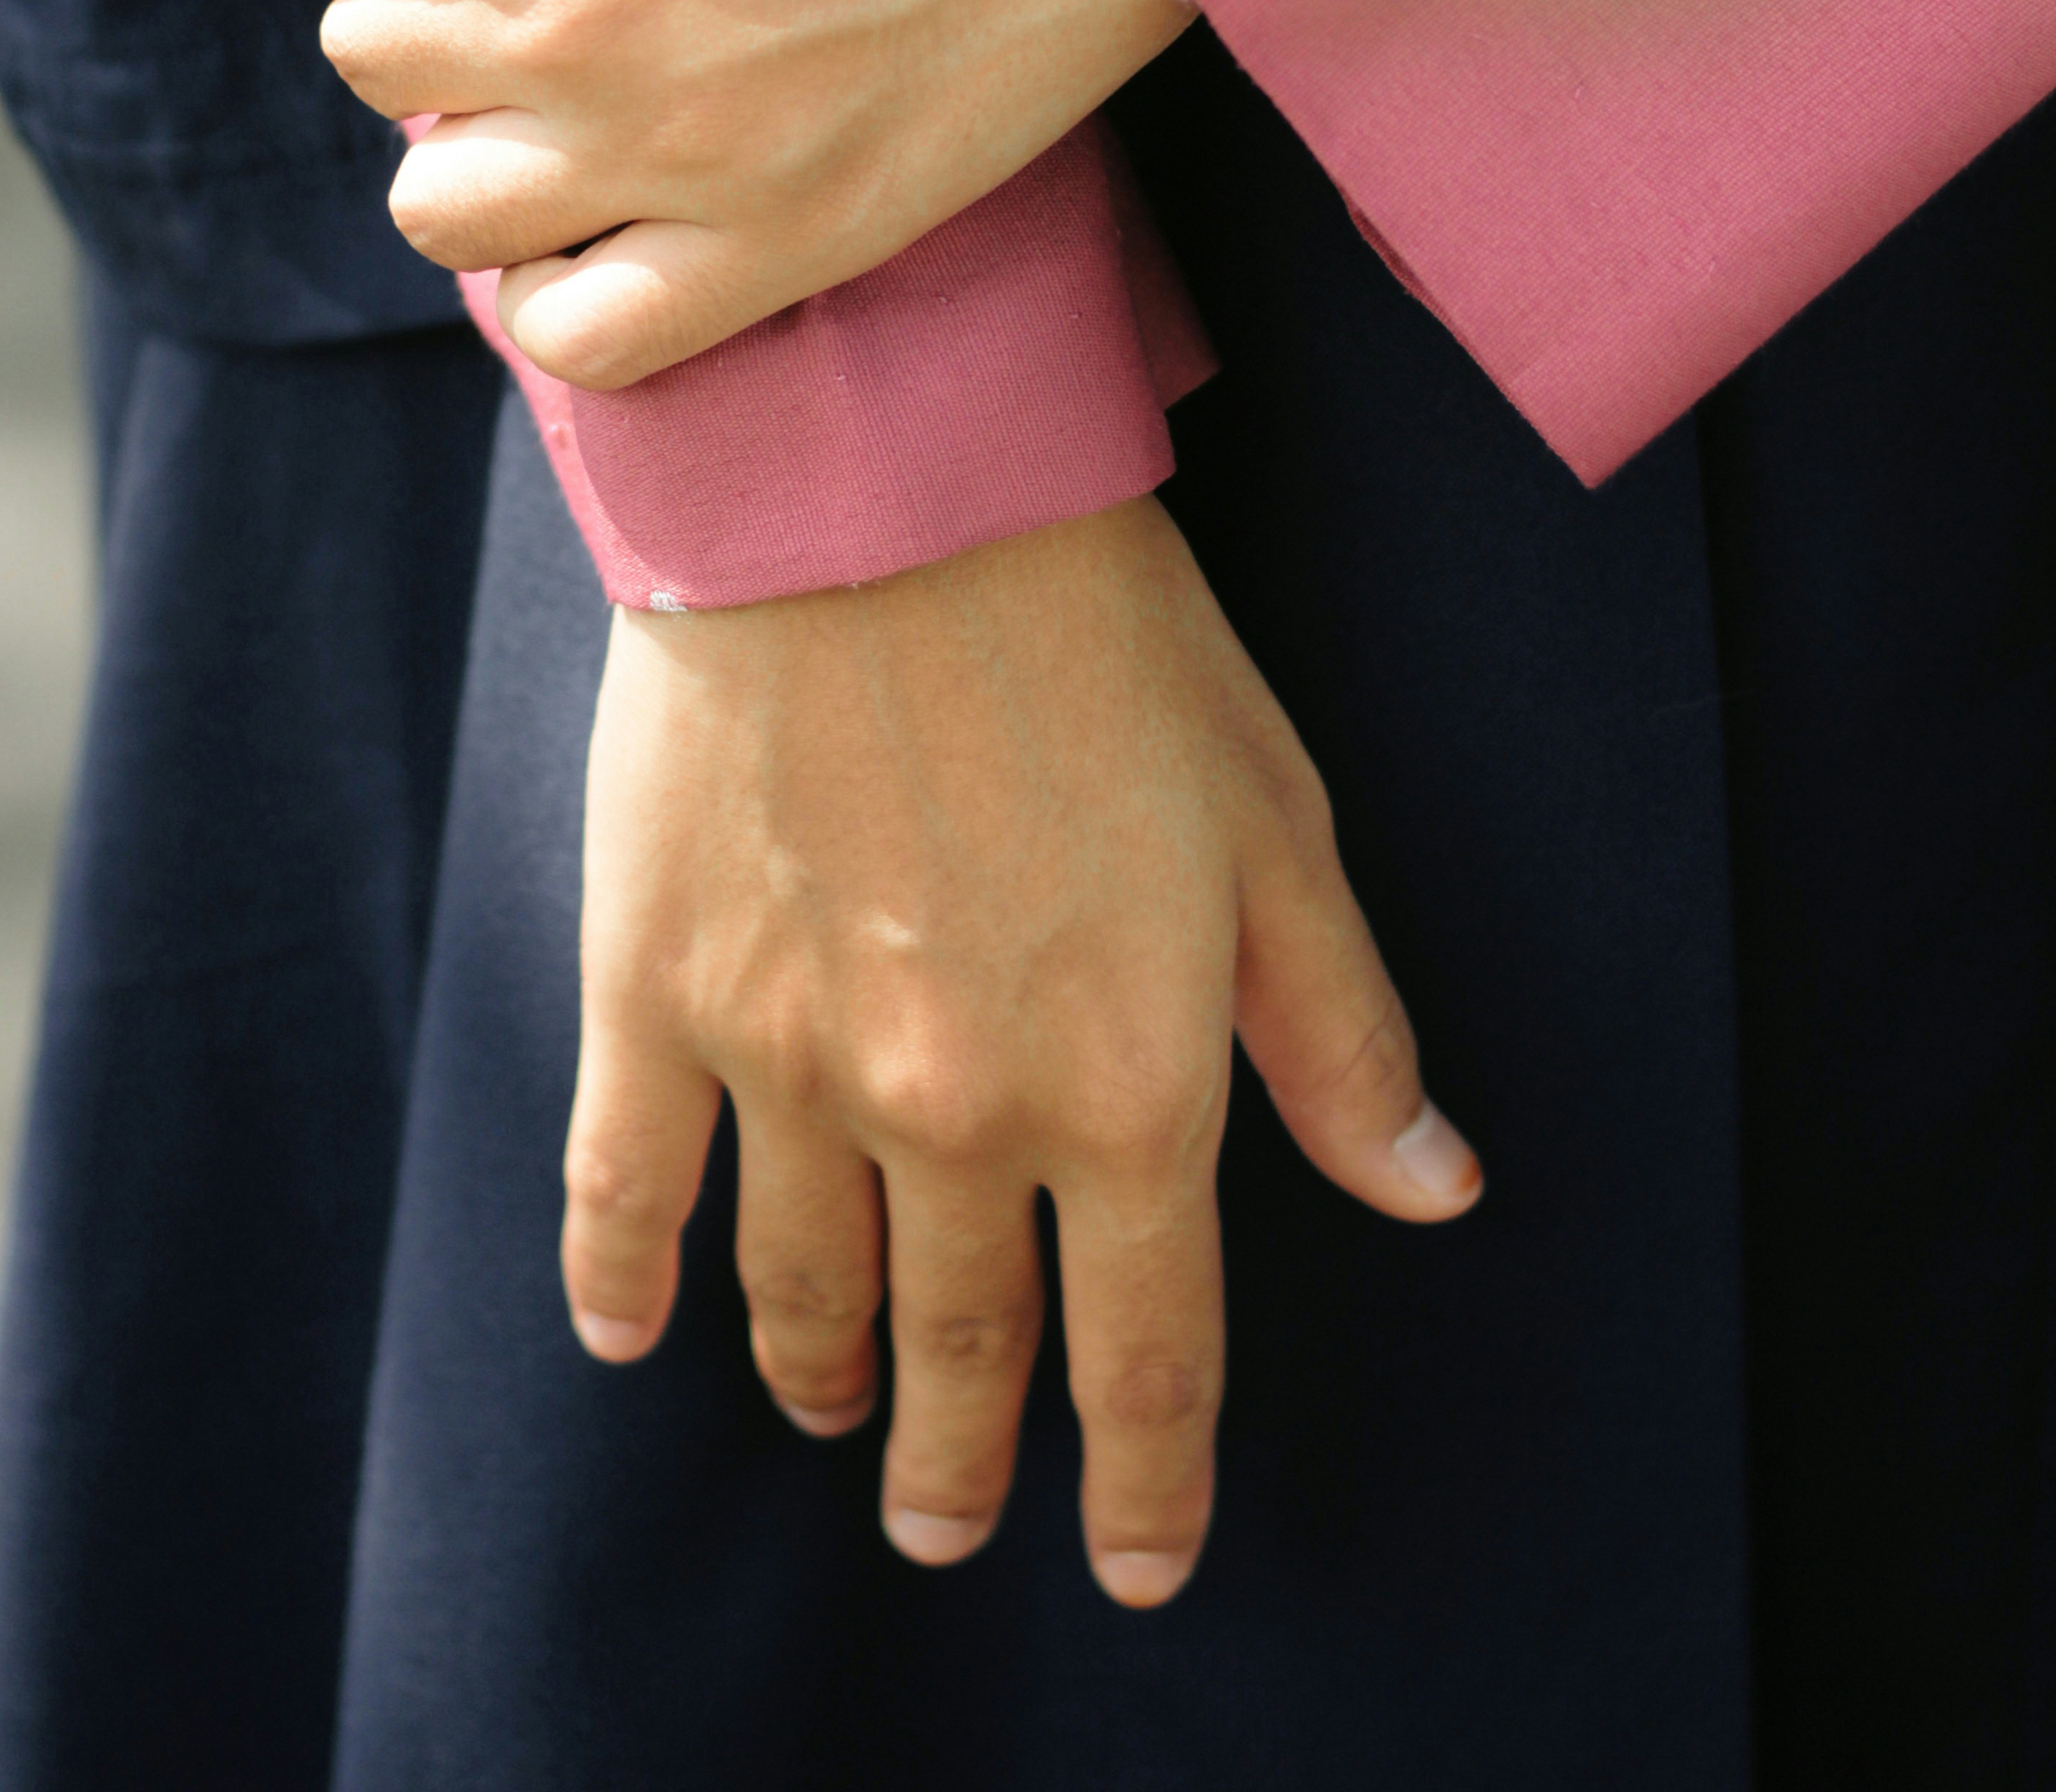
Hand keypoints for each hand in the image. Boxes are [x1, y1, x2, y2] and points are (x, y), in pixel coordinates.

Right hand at [563, 493, 1480, 1608]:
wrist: (886, 492)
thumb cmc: (1107, 638)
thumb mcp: (1277, 826)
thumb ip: (1341, 1033)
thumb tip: (1433, 1193)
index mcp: (1130, 1085)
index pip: (1147, 1355)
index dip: (1150, 1481)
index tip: (1144, 1563)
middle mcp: (957, 1113)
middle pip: (964, 1351)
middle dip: (966, 1465)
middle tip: (950, 1529)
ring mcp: (787, 1062)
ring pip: (804, 1291)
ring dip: (825, 1381)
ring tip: (838, 1418)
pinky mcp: (656, 987)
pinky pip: (624, 1189)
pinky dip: (622, 1284)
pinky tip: (630, 1335)